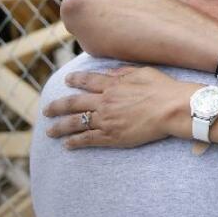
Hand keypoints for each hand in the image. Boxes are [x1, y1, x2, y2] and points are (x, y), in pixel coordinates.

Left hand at [43, 66, 193, 148]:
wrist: (171, 108)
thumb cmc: (163, 88)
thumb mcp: (143, 72)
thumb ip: (125, 71)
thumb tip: (111, 71)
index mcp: (112, 84)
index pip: (87, 81)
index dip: (75, 80)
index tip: (67, 80)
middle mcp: (105, 101)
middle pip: (73, 103)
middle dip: (57, 106)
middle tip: (46, 110)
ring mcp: (106, 119)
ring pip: (75, 123)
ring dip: (60, 127)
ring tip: (49, 131)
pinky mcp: (112, 136)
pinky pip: (88, 139)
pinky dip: (75, 142)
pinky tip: (67, 145)